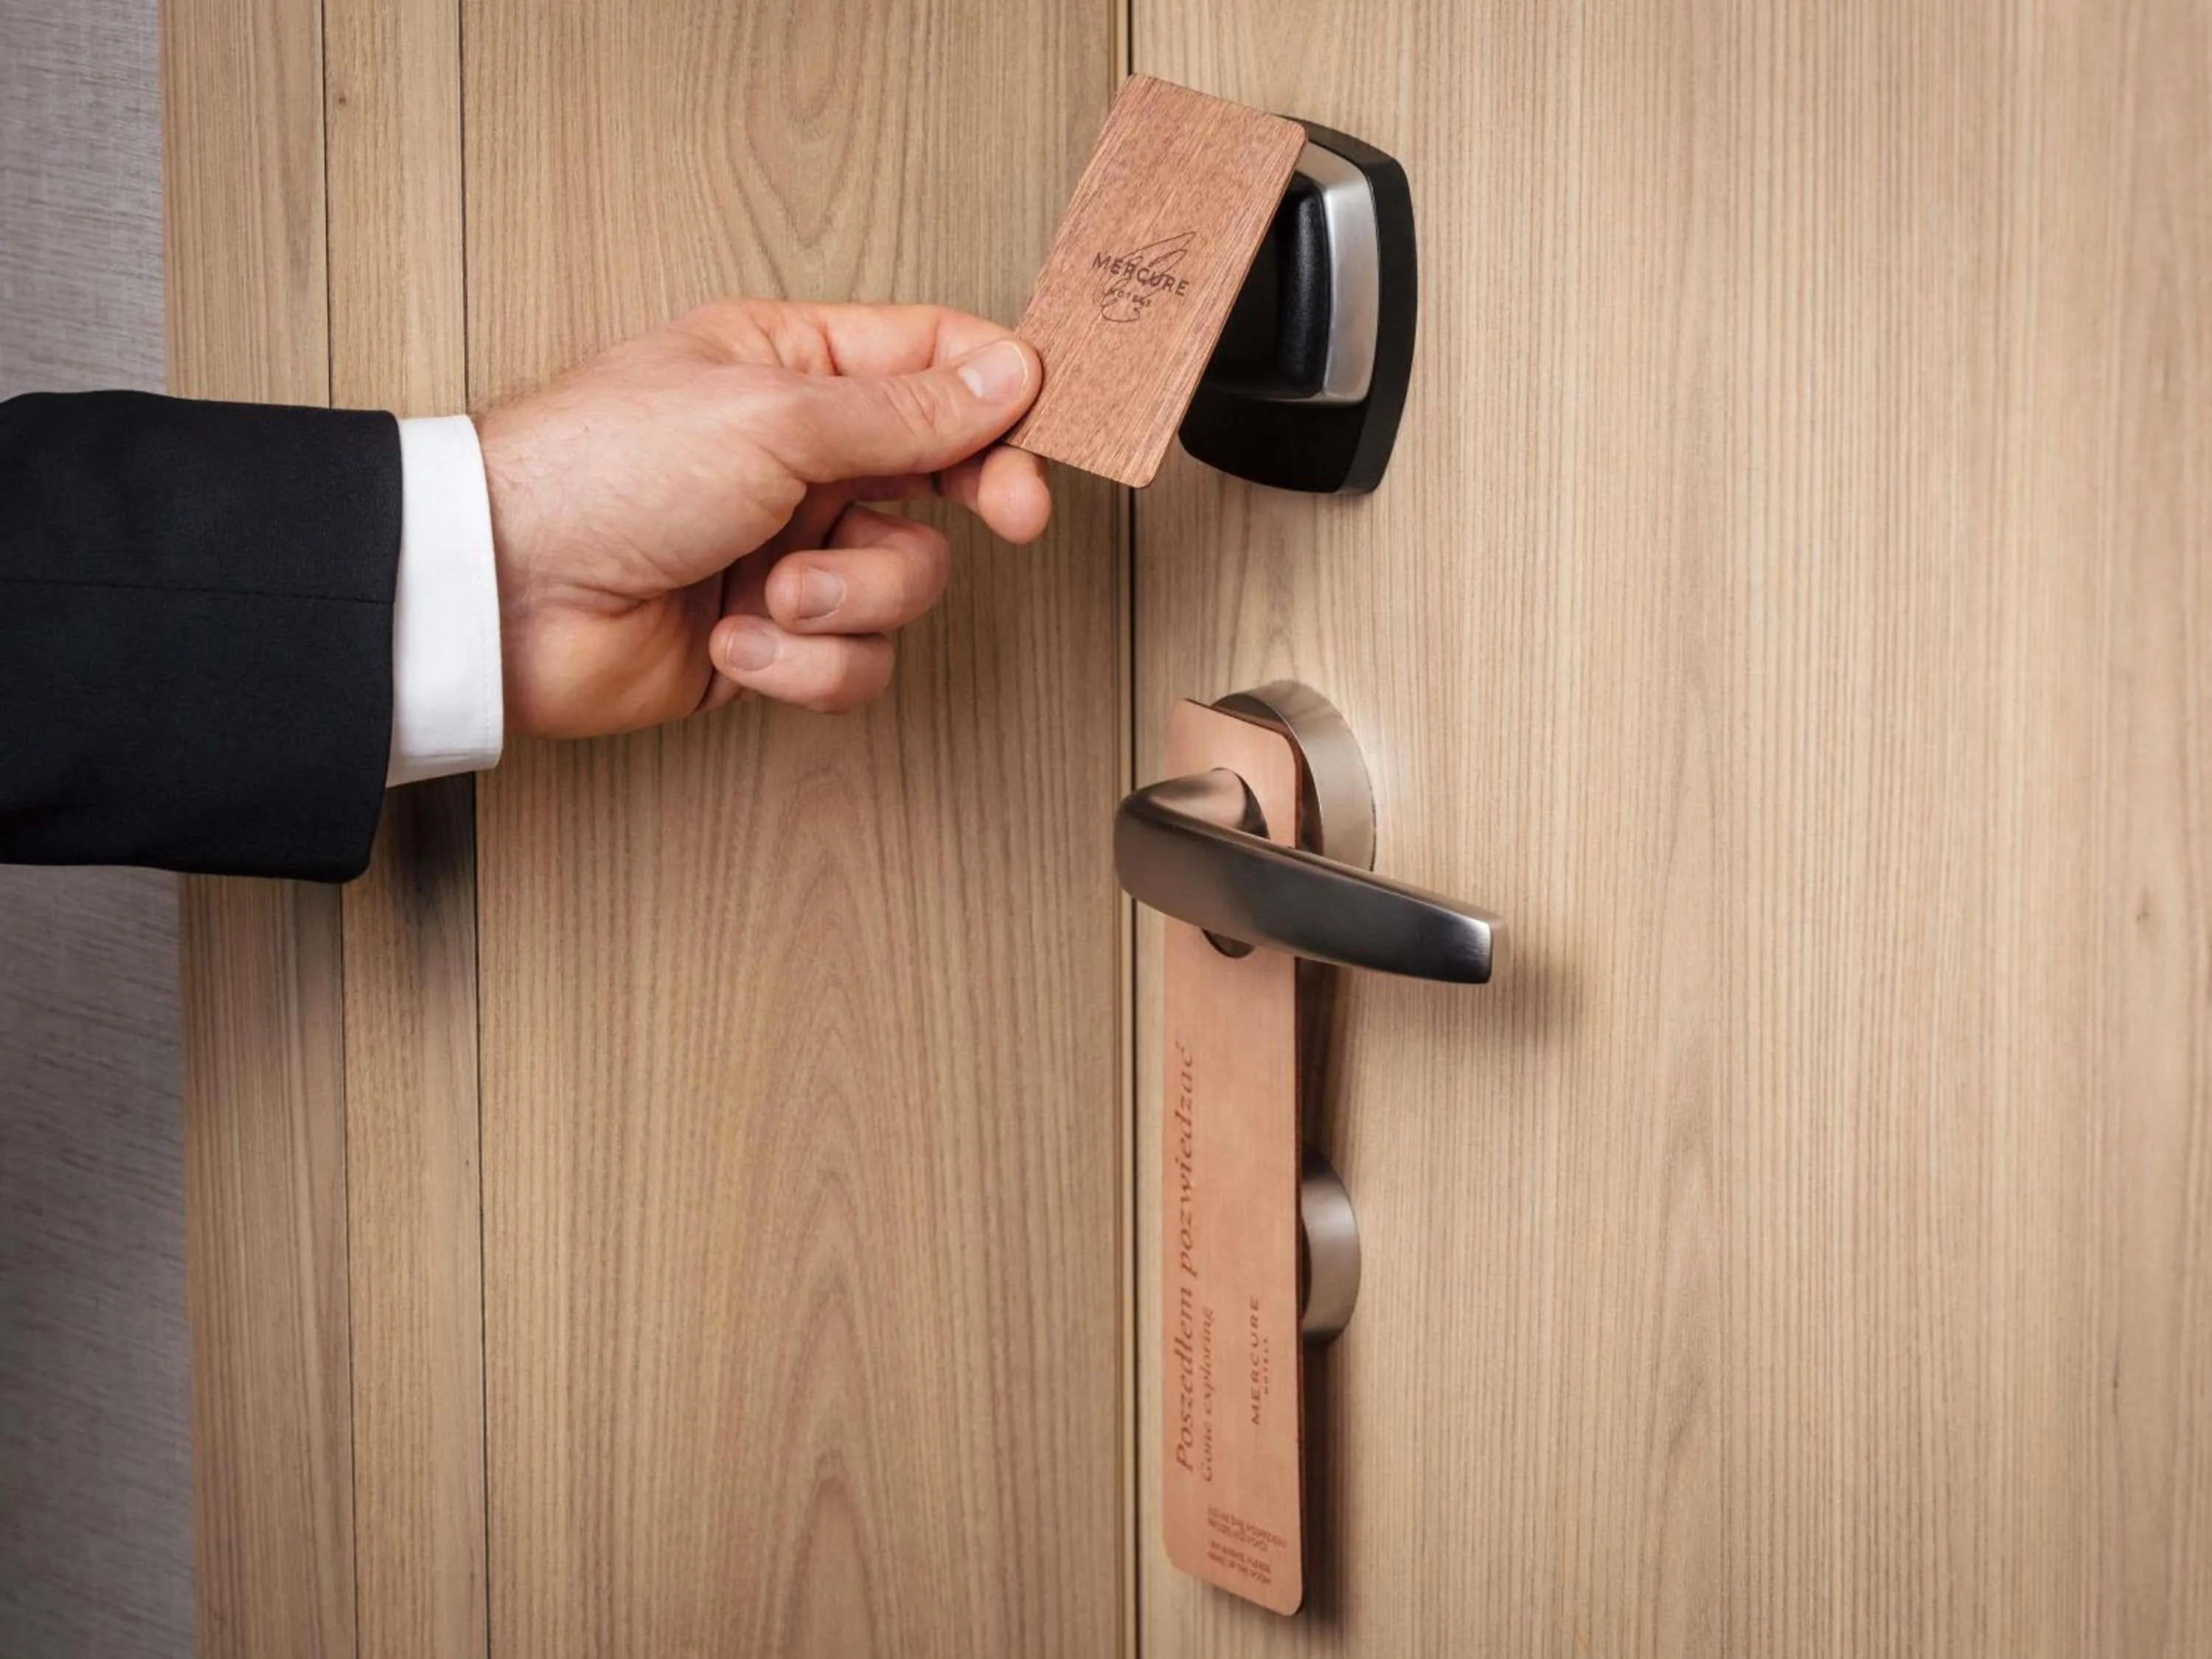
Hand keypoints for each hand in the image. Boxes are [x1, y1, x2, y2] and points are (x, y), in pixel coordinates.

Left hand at [473, 299, 1049, 737]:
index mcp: (795, 366)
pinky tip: (735, 641)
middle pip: (946, 478)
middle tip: (1007, 517)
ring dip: (851, 599)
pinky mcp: (773, 638)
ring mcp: (790, 549)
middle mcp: (802, 457)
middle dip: (970, 504)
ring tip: (775, 593)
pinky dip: (802, 662)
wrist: (506, 598)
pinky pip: (852, 662)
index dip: (1004, 395)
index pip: (935, 359)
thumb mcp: (773, 416)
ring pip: (906, 584)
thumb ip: (905, 410)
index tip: (1046, 433)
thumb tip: (1008, 374)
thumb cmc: (605, 473)